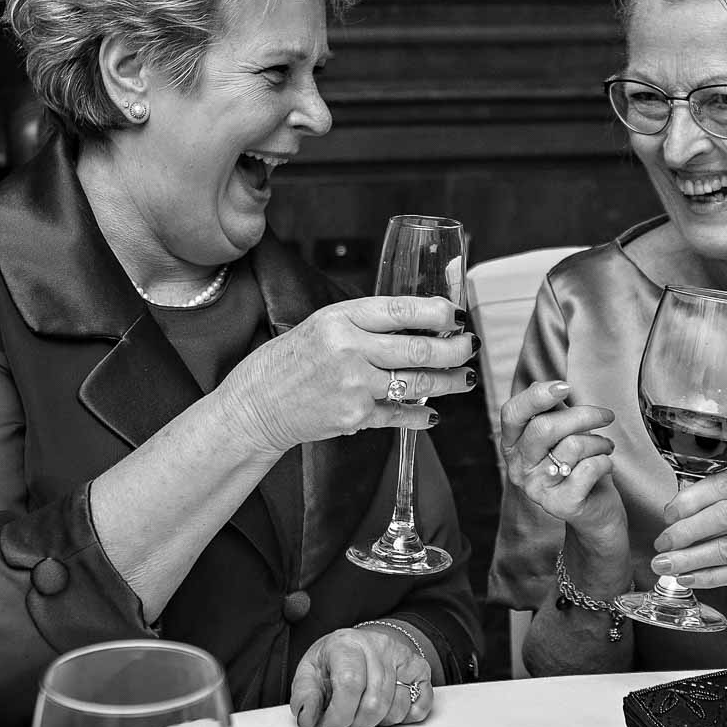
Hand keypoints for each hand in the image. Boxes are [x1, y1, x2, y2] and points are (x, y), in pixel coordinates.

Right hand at [225, 296, 476, 452]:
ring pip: (418, 383)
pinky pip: (400, 415)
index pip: (402, 309)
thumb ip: (366, 322)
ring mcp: (353, 386)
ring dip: (449, 383)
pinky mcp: (355, 417)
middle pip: (419, 349)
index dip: (439, 312)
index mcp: (342, 318)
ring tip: (464, 379)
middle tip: (470, 347)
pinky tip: (432, 414)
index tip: (457, 315)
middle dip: (455, 349)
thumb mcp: (323, 324)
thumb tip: (420, 320)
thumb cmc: (289, 361)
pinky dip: (421, 416)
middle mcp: (349, 349)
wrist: (255, 405)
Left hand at [289, 625, 431, 726]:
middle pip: (375, 701)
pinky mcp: (419, 669)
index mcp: (346, 644)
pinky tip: (388, 711)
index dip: (340, 714)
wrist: (357, 646)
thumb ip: (304, 696)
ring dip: (378, 723)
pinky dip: (406, 716)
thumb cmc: (332, 663)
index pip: (350, 683)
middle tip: (346, 724)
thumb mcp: (309, 674)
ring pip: (398, 707)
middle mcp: (377, 646)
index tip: (330, 726)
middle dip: (357, 724)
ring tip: (363, 714)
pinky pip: (422, 703)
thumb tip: (306, 718)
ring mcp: (401, 656)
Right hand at [497, 380, 620, 531]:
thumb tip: (547, 385)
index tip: (565, 387)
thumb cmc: (578, 467)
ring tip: (606, 447)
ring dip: (599, 442)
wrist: (595, 512)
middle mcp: (518, 468)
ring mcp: (536, 488)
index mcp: (513, 445)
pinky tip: (605, 466)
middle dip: (583, 415)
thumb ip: (552, 411)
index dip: (536, 396)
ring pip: (572, 446)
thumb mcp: (563, 434)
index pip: (512, 414)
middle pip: (544, 428)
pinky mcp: (560, 504)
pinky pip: (589, 468)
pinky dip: (605, 461)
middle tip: (605, 415)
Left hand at [645, 457, 726, 608]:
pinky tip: (688, 578)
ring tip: (665, 565)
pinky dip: (708, 577)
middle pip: (723, 517)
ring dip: (690, 559)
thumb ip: (726, 491)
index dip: (689, 502)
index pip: (723, 486)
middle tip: (661, 543)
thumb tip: (675, 509)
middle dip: (685, 532)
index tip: (667, 515)